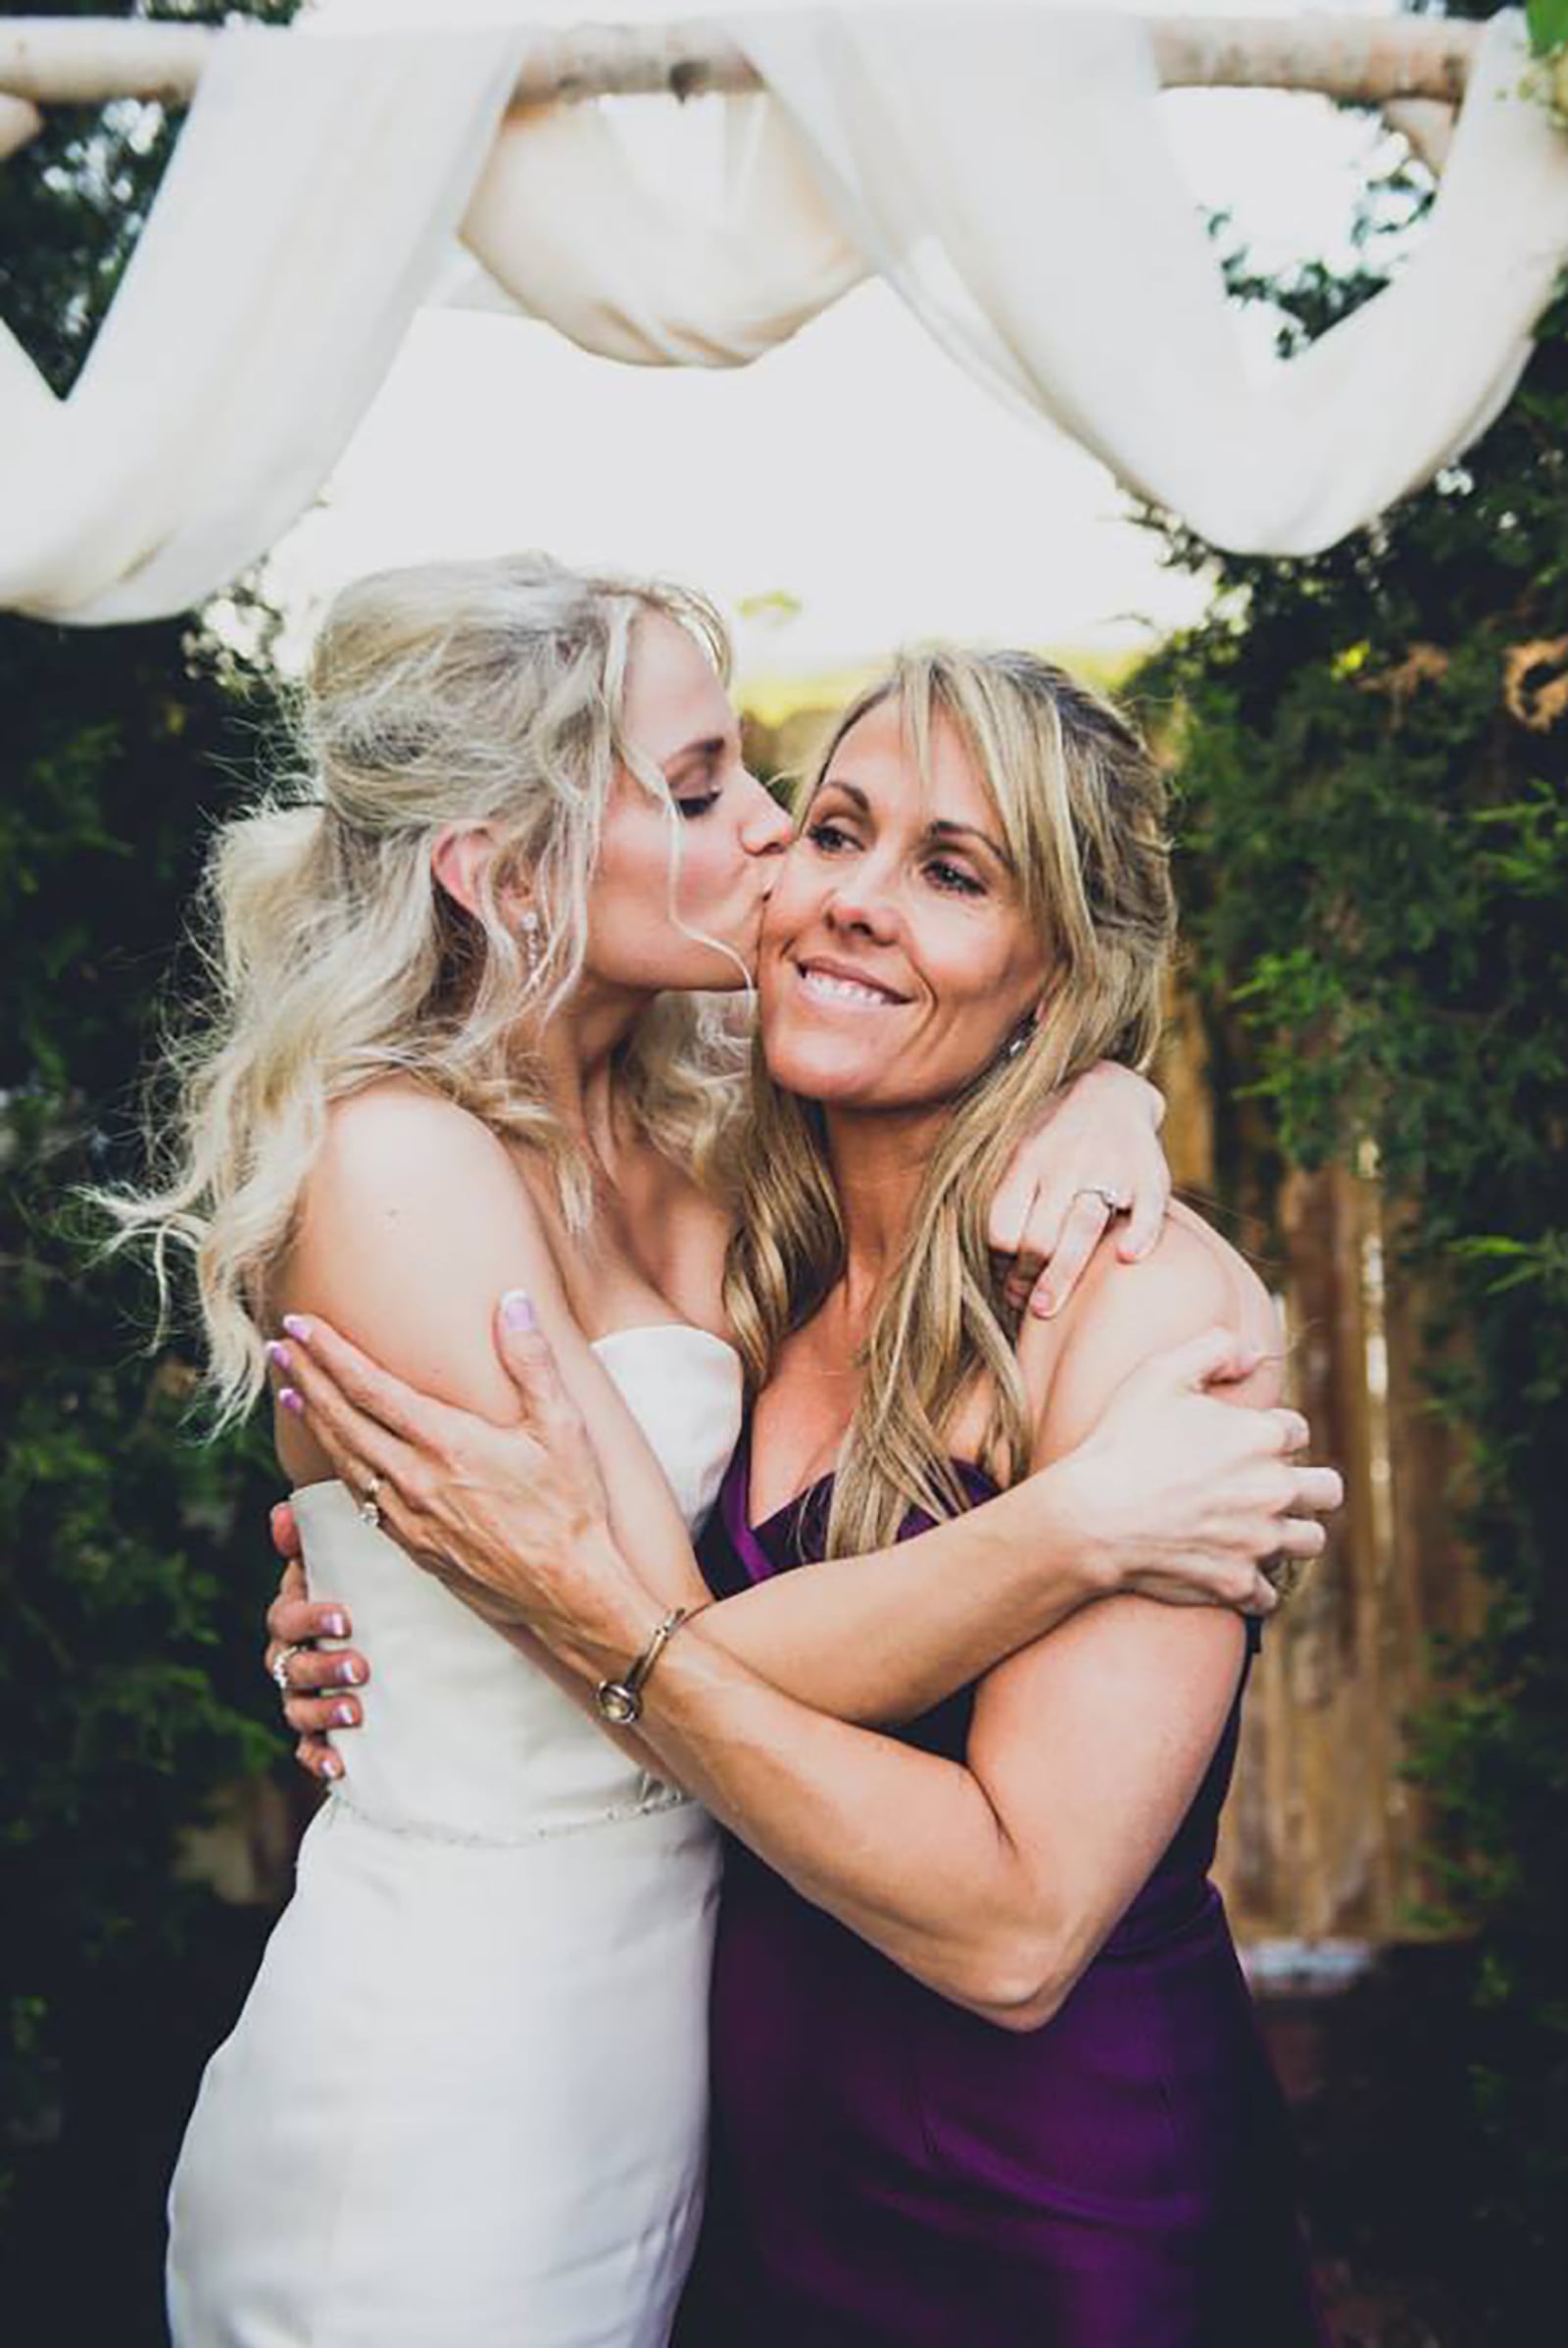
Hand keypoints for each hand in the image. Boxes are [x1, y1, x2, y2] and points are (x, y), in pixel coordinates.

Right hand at [262, 1501, 367, 1786]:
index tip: (345, 1617)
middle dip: (322, 1667)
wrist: (400, 1645)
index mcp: (297, 1616)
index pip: (285, 1617)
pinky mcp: (323, 1732)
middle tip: (361, 1668)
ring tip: (355, 1714)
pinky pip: (309, 1750)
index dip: (309, 1617)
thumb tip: (283, 1512)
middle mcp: (293, 1657)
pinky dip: (319, 1758)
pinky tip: (338, 1766)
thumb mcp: (353, 1565)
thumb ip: (319, 1539)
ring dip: (321, 1712)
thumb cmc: (368, 1594)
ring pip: (296, 1708)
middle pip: (290, 1666)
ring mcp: (304, 1696)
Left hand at [267, 1299, 650, 1669]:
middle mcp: (416, 1479)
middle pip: (342, 1419)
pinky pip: (360, 1498)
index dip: (328, 1352)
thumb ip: (531, 1360)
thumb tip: (513, 1300)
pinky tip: (332, 1452)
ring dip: (313, 1420)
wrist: (566, 1590)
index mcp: (446, 1443)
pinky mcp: (411, 1544)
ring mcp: (408, 1516)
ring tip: (290, 1390)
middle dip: (306, 1377)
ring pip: (343, 1460)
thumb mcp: (561, 1426)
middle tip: (278, 1344)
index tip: (300, 1324)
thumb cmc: (569, 1505)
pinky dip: (336, 1465)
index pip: (368, 1387)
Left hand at [988, 1063, 1170, 1319]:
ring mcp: (1107, 1169)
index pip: (1002, 1226)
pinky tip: (1126, 1259)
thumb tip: (982, 1259)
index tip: (1003, 1278)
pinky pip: (1146, 1210)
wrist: (1110, 1089)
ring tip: (1045, 1308)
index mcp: (1026, 1160)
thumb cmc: (1052, 1135)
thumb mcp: (1016, 1149)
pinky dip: (1139, 1236)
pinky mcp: (1148, 1173)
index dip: (998, 1262)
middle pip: (1038, 1238)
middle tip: (1026, 1302)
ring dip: (1062, 1275)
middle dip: (1025, 1279)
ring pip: (1082, 1230)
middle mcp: (1064, 1165)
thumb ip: (1002, 1197)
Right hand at [1047, 1326, 1343, 1613]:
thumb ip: (1213, 1348)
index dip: (1270, 1432)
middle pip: (1327, 1490)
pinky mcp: (1238, 1583)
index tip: (1241, 1441)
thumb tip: (1250, 1353)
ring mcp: (1260, 1541)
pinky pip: (1269, 1593)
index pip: (1297, 1431)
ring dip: (1291, 1533)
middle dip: (1307, 1485)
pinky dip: (1254, 1584)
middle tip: (1270, 1487)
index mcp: (1263, 1436)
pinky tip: (1232, 1570)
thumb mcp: (1160, 1373)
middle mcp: (1274, 1490)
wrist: (1092, 1517)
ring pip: (1310, 1541)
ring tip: (1260, 1528)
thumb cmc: (1123, 1441)